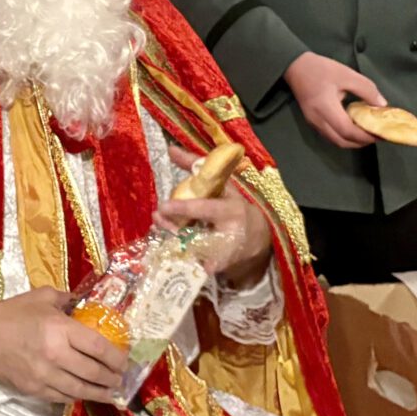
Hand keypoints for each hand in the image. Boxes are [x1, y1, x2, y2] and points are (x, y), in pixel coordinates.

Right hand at [0, 288, 128, 405]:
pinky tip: (83, 393)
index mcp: (60, 329)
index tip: (125, 361)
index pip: (99, 348)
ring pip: (80, 390)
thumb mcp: (43, 297)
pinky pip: (62, 397)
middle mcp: (55, 354)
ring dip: (99, 393)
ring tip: (109, 393)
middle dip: (112, 378)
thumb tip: (86, 302)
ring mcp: (44, 375)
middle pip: (94, 373)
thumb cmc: (14, 311)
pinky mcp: (33, 389)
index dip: (117, 358)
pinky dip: (76, 395)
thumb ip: (68, 299)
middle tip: (120, 379)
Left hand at [155, 143, 272, 283]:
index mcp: (231, 209)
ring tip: (158, 228)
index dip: (184, 208)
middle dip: (174, 227)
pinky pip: (197, 265)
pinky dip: (183, 258)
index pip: (205, 208)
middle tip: (157, 216)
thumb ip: (197, 167)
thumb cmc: (234, 206)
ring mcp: (224, 253)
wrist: (260, 239)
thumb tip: (170, 149)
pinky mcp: (219, 266)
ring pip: (194, 251)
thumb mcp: (223, 185)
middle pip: (197, 233)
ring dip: (174, 240)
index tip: (164, 206)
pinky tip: (170, 250)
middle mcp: (229, 232)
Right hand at [284, 51, 383, 149]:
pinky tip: (353, 127)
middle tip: (376, 135)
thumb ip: (366, 90)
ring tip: (367, 132)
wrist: (295, 67)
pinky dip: (345, 136)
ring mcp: (313, 123)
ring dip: (353, 141)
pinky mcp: (313, 122)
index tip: (381, 133)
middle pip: (342, 141)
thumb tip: (382, 105)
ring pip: (336, 141)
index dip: (365, 136)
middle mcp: (318, 120)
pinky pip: (331, 136)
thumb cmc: (321, 69)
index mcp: (326, 108)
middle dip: (361, 142)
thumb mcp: (347, 75)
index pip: (347, 131)